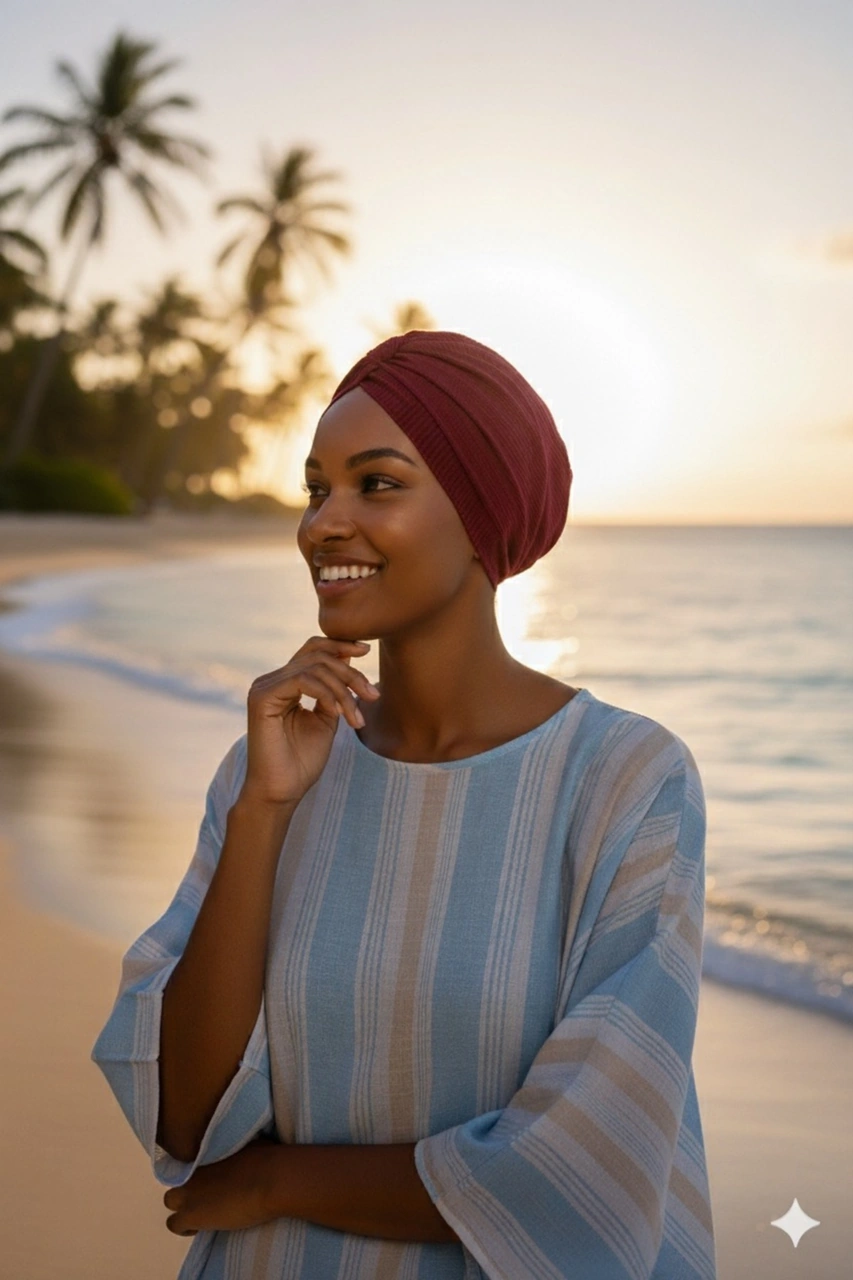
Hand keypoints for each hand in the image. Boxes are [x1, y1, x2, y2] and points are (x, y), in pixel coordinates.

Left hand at [163, 1135, 282, 1236]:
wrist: (270, 1179)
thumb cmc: (267, 1158)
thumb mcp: (248, 1143)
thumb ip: (234, 1148)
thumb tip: (239, 1150)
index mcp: (205, 1149)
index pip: (189, 1160)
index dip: (200, 1172)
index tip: (212, 1178)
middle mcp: (193, 1168)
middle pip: (177, 1178)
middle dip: (189, 1186)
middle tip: (208, 1195)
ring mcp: (189, 1191)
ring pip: (170, 1201)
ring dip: (183, 1206)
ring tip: (203, 1212)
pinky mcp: (191, 1214)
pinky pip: (174, 1224)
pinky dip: (185, 1228)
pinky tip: (200, 1228)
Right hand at [240, 636, 380, 805]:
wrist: (282, 792)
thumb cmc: (303, 761)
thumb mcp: (327, 718)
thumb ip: (334, 690)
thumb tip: (349, 657)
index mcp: (284, 683)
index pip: (312, 650)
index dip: (340, 645)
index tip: (366, 649)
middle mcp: (271, 680)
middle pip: (317, 656)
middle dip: (351, 673)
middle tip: (372, 696)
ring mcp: (264, 687)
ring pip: (314, 668)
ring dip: (344, 690)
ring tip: (357, 718)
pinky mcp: (262, 697)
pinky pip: (303, 680)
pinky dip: (328, 694)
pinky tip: (339, 714)